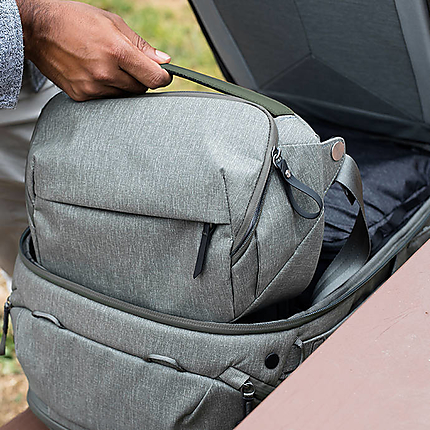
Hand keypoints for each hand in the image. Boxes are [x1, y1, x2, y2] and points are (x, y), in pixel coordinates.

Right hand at [16, 0, 171, 100]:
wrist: (37, 28)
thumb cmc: (74, 20)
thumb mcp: (113, 23)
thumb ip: (141, 46)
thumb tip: (164, 61)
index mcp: (117, 52)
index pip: (155, 79)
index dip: (163, 78)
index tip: (162, 75)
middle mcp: (105, 73)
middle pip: (141, 89)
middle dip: (141, 79)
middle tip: (129, 66)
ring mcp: (92, 87)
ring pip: (124, 96)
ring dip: (124, 85)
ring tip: (108, 66)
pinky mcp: (81, 96)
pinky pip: (106, 100)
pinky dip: (107, 90)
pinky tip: (96, 74)